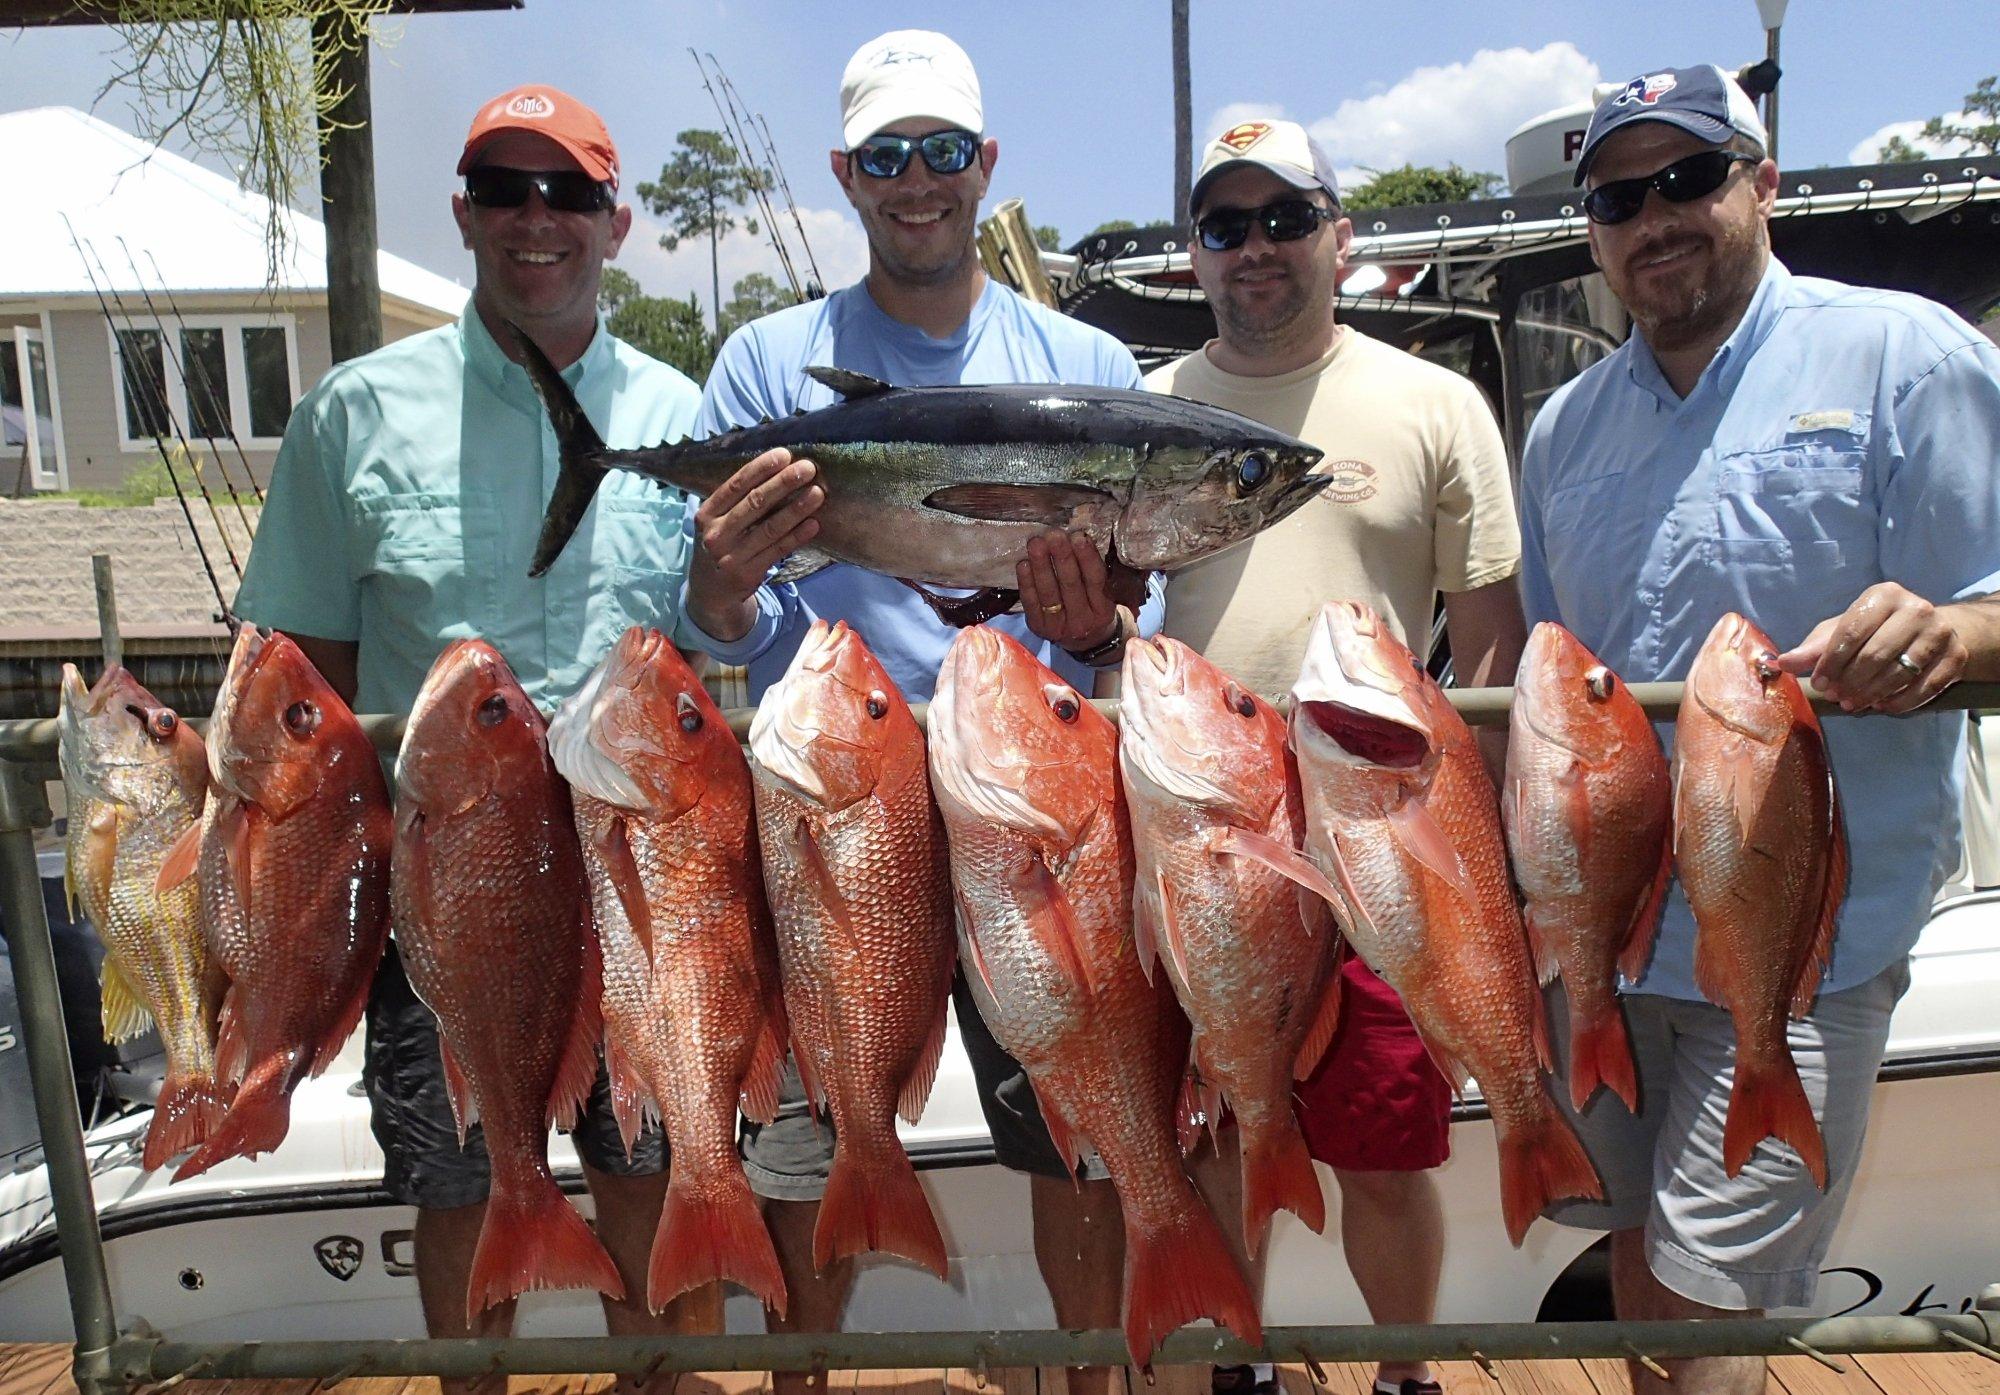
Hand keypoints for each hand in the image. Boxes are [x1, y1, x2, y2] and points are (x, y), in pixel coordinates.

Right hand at [684, 448, 822, 641]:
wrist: (709, 592)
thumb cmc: (721, 544)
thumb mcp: (716, 522)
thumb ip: (737, 501)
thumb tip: (777, 470)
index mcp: (707, 513)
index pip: (735, 485)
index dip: (760, 468)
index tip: (784, 455)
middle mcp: (716, 533)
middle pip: (754, 503)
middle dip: (783, 483)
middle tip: (808, 468)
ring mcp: (731, 555)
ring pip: (769, 528)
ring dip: (796, 509)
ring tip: (817, 493)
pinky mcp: (748, 573)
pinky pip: (777, 551)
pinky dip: (797, 536)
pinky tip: (814, 524)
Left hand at [1017, 531, 1128, 649]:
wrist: (1085, 642)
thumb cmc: (1094, 608)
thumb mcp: (1103, 596)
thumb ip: (1093, 573)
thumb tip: (1077, 537)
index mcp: (1103, 610)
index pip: (1095, 580)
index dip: (1087, 558)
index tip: (1079, 536)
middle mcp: (1082, 621)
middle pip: (1071, 585)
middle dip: (1062, 557)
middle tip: (1054, 535)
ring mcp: (1059, 627)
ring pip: (1049, 593)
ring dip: (1041, 565)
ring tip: (1036, 543)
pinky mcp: (1038, 628)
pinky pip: (1031, 602)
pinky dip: (1026, 582)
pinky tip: (1023, 564)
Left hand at [1776, 582, 1967, 713]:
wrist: (1932, 630)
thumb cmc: (1877, 629)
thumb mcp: (1843, 630)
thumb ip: (1814, 648)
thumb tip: (1781, 663)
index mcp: (1884, 595)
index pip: (1852, 631)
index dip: (1831, 661)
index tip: (1819, 683)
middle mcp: (1916, 609)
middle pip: (1876, 654)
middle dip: (1850, 680)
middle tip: (1837, 697)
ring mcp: (1940, 633)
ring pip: (1900, 673)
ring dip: (1871, 693)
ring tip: (1853, 703)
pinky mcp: (1956, 657)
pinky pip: (1924, 688)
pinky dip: (1899, 701)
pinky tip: (1881, 705)